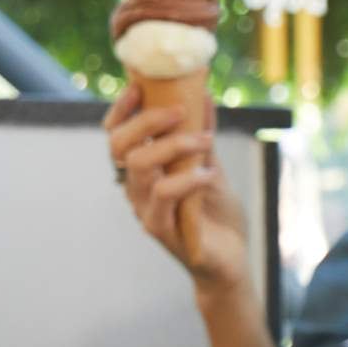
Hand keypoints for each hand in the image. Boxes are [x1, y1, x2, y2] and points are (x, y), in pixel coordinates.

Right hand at [107, 85, 249, 294]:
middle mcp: (135, 189)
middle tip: (180, 110)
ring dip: (174, 146)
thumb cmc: (216, 215)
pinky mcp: (160, 230)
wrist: (231, 260)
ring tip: (205, 140)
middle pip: (119, 147)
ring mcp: (144, 210)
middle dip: (146, 121)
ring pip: (140, 168)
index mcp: (142, 171)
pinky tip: (209, 174)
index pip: (116, 135)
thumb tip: (203, 94)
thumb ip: (201, 135)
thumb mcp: (210, 165)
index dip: (121, 109)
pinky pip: (164, 196)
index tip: (139, 86)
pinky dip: (187, 179)